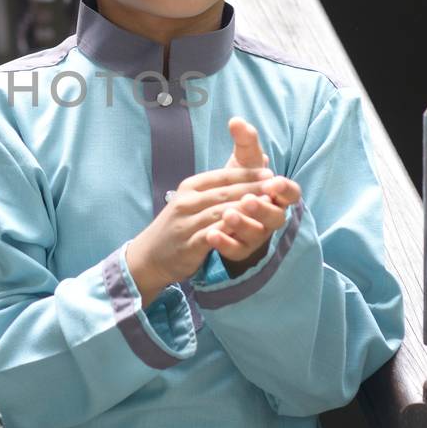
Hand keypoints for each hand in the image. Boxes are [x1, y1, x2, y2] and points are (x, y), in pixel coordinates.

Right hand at [124, 164, 286, 303]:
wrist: (150, 255)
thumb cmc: (178, 226)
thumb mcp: (191, 200)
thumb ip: (216, 189)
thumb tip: (245, 176)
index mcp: (189, 187)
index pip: (222, 176)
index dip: (247, 173)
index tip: (270, 172)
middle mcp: (186, 201)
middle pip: (225, 192)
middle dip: (252, 188)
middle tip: (276, 185)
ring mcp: (187, 223)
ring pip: (221, 212)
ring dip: (246, 207)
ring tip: (267, 204)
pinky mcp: (190, 244)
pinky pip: (214, 235)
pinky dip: (232, 230)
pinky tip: (249, 229)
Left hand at [211, 117, 300, 268]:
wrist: (220, 209)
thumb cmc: (240, 181)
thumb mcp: (244, 161)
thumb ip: (245, 141)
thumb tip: (236, 121)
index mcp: (277, 195)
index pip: (291, 194)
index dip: (285, 190)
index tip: (274, 182)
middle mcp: (271, 216)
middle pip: (275, 217)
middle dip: (262, 209)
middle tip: (248, 199)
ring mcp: (257, 235)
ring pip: (256, 234)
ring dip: (243, 225)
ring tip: (227, 214)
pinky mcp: (240, 248)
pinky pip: (235, 249)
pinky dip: (225, 243)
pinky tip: (211, 235)